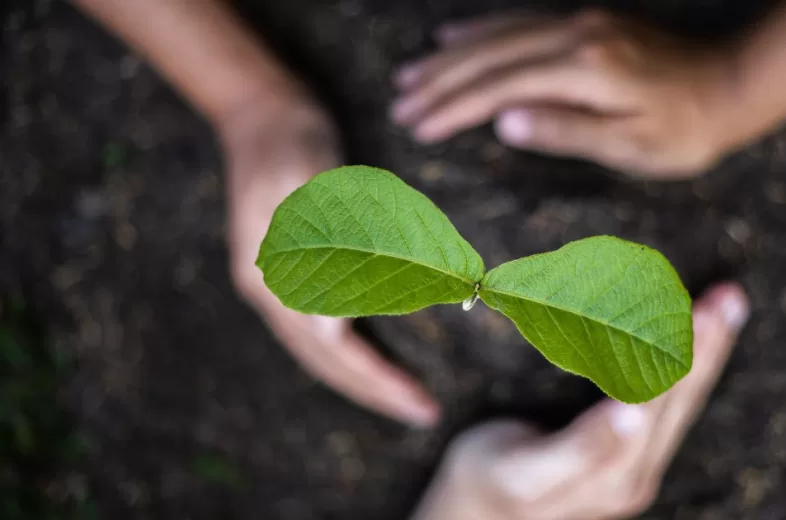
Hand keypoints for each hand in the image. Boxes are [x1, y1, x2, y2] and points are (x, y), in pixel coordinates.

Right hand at [220, 97, 439, 425]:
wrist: (261, 112)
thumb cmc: (291, 138)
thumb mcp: (308, 179)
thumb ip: (328, 240)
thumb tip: (342, 321)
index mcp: (273, 278)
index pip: (332, 348)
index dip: (377, 378)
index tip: (419, 402)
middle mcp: (270, 290)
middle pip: (326, 362)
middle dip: (376, 390)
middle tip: (425, 414)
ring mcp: (276, 283)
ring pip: (322, 352)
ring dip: (364, 378)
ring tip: (406, 397)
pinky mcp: (290, 272)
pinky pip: (322, 328)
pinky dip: (352, 351)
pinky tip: (377, 358)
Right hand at [391, 9, 737, 177]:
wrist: (733, 84)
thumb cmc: (686, 131)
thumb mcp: (630, 146)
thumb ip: (566, 131)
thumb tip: (503, 122)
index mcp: (585, 71)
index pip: (501, 87)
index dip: (454, 107)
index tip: (417, 126)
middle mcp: (576, 35)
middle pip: (491, 55)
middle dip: (440, 80)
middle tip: (399, 102)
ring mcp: (580, 22)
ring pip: (499, 33)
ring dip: (451, 54)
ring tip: (410, 73)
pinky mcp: (586, 21)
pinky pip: (520, 20)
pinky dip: (481, 29)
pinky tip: (454, 35)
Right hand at [412, 282, 748, 519]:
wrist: (481, 515)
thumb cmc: (493, 481)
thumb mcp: (527, 471)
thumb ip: (582, 448)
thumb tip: (632, 413)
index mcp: (618, 474)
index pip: (663, 403)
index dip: (690, 356)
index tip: (708, 310)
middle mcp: (637, 474)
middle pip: (682, 401)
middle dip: (708, 346)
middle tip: (729, 297)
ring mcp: (636, 469)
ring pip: (681, 403)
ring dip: (704, 353)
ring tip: (724, 307)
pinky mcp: (629, 461)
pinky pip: (667, 409)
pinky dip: (683, 367)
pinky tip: (691, 341)